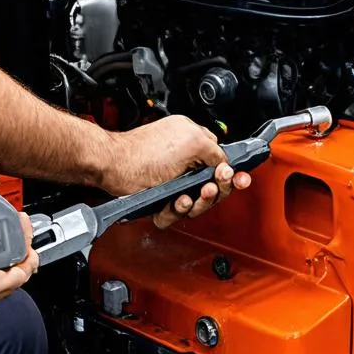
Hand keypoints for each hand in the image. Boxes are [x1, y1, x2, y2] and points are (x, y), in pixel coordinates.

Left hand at [101, 116, 250, 228]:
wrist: (114, 166)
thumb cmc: (144, 151)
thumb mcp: (192, 142)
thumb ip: (215, 152)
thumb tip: (227, 165)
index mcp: (194, 143)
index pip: (222, 162)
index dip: (231, 174)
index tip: (238, 180)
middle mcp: (185, 163)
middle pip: (212, 186)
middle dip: (214, 191)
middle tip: (210, 189)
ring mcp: (173, 182)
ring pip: (195, 202)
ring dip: (195, 202)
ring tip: (189, 197)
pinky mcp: (161, 199)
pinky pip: (175, 211)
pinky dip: (175, 210)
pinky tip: (174, 202)